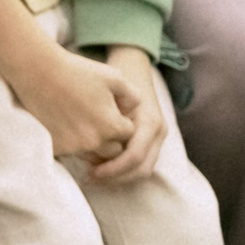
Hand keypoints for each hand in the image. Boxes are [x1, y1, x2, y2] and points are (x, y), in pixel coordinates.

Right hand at [6, 43, 135, 165]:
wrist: (36, 70)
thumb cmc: (77, 70)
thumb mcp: (114, 77)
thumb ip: (133, 97)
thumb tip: (134, 110)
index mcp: (112, 126)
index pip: (128, 133)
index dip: (120, 119)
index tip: (108, 107)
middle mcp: (94, 141)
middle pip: (113, 149)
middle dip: (109, 137)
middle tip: (95, 116)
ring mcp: (73, 146)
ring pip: (93, 155)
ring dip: (91, 143)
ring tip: (79, 119)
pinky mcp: (55, 147)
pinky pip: (71, 153)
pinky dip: (71, 143)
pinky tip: (64, 123)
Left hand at [84, 48, 167, 184]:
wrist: (134, 66)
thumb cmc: (116, 75)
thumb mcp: (111, 88)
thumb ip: (105, 111)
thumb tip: (87, 139)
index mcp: (149, 120)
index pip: (135, 155)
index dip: (113, 168)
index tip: (91, 171)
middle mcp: (158, 132)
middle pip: (142, 168)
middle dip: (116, 177)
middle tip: (89, 179)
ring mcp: (157, 137)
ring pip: (142, 169)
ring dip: (118, 177)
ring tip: (92, 177)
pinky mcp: (151, 140)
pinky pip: (139, 163)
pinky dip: (121, 170)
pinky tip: (100, 170)